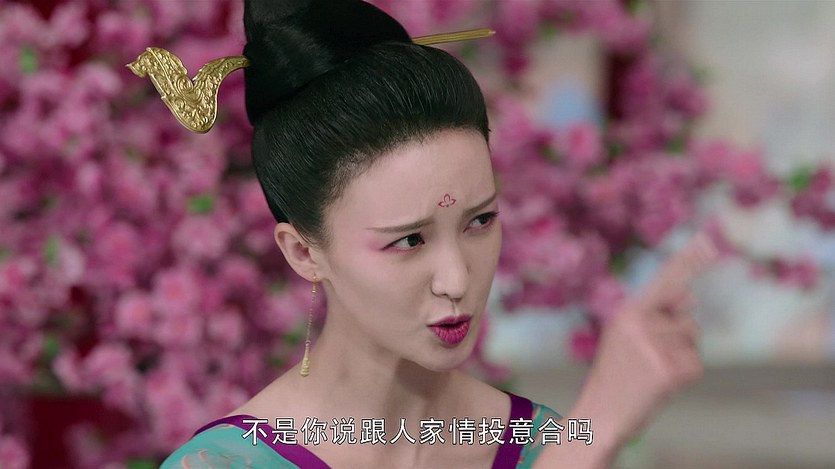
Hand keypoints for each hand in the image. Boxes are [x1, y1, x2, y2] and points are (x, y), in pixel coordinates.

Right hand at [540, 233, 718, 467]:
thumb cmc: (615, 375)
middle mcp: (640, 324)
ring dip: (680, 357)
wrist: (599, 413)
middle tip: (654, 357)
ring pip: (692, 342)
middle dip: (679, 336)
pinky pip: (695, 364)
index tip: (708, 240)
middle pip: (687, 318)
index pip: (664, 280)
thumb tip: (691, 297)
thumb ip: (655, 315)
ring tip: (652, 372)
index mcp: (627, 312)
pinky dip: (684, 376)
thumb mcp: (625, 337)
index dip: (688, 260)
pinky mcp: (668, 370)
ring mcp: (654, 346)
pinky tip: (659, 384)